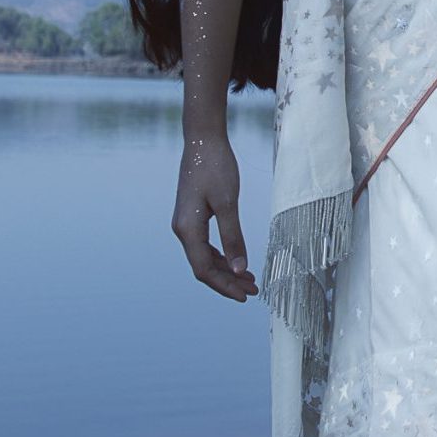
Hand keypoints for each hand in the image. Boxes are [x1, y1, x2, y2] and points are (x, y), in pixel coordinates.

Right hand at [172, 132, 256, 301]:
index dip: (224, 286)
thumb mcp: (228, 204)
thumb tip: (240, 269)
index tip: (245, 296)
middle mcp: (182, 229)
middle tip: (253, 291)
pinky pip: (205, 245)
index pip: (204, 270)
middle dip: (228, 281)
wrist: (202, 139)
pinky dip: (222, 256)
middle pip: (204, 267)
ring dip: (226, 270)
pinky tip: (237, 260)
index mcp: (188, 229)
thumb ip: (233, 238)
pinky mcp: (192, 215)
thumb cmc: (216, 167)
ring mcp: (186, 223)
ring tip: (250, 279)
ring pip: (205, 257)